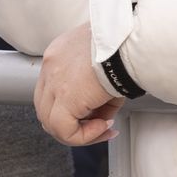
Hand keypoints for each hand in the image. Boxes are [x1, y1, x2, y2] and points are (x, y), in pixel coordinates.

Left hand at [35, 24, 121, 146]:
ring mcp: (53, 81)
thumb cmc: (125, 46)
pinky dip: (84, 136)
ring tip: (104, 126)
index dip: (72, 107)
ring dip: (79, 131)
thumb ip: (98, 94)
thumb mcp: (107, 67)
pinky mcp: (64, 96)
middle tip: (99, 125)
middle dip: (72, 123)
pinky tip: (104, 126)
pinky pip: (65, 130)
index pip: (53, 90)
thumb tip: (101, 118)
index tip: (96, 112)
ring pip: (51, 122)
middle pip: (46, 108)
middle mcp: (51, 65)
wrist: (130, 40)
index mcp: (59, 54)